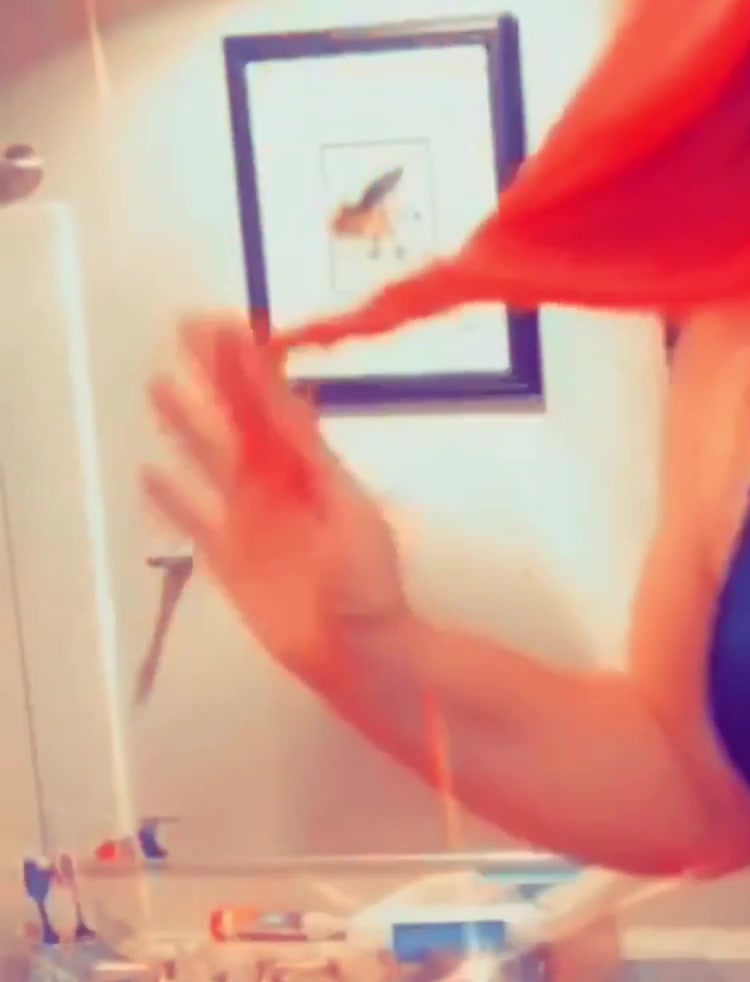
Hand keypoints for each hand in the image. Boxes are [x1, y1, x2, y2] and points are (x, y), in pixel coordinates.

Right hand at [145, 319, 407, 681]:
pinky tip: (148, 473)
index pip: (275, 407)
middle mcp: (279, 487)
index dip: (250, 368)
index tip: (226, 326)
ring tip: (158, 385)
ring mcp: (252, 521)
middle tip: (184, 330)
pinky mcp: (231, 560)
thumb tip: (288, 409)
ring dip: (186, 426)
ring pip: (211, 461)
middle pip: (238, 421)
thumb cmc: (369, 588)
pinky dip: (172, 500)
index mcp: (314, 472)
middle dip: (213, 378)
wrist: (363, 655)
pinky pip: (195, 520)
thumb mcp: (348, 517)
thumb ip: (314, 466)